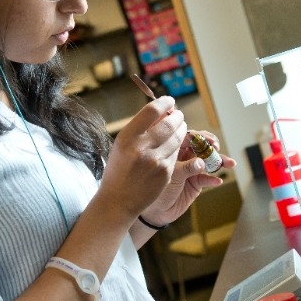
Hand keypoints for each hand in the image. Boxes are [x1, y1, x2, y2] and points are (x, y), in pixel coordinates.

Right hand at [99, 96, 187, 216]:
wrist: (118, 200)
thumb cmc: (118, 169)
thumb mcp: (121, 145)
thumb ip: (139, 129)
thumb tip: (160, 111)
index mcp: (127, 137)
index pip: (152, 111)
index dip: (164, 102)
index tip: (170, 100)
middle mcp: (141, 147)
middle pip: (169, 123)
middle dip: (177, 116)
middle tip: (178, 114)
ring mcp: (155, 161)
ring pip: (177, 137)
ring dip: (182, 129)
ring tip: (180, 126)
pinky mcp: (166, 173)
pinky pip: (177, 153)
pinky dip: (177, 147)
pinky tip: (174, 145)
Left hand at [143, 130, 237, 224]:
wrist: (155, 211)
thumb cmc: (156, 188)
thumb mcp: (170, 175)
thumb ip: (186, 168)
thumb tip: (201, 162)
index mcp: (174, 150)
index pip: (189, 137)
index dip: (201, 137)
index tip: (209, 140)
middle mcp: (184, 157)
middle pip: (202, 147)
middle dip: (212, 147)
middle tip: (217, 149)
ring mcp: (192, 170)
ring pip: (208, 162)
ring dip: (219, 162)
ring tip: (229, 163)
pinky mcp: (197, 183)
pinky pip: (207, 179)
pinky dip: (213, 179)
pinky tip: (217, 181)